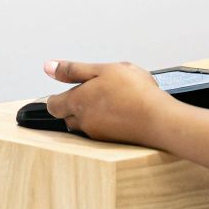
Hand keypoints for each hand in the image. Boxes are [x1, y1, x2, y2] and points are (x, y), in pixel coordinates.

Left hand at [42, 59, 175, 144]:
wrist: (159, 119)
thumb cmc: (135, 92)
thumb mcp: (103, 69)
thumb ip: (73, 69)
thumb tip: (49, 67)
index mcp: (78, 102)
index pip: (52, 105)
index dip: (56, 97)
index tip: (67, 89)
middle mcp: (84, 122)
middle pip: (67, 116)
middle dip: (75, 105)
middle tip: (94, 91)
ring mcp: (98, 134)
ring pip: (84, 124)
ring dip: (91, 113)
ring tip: (111, 99)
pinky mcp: (111, 141)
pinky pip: (100, 131)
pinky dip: (106, 121)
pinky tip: (122, 110)